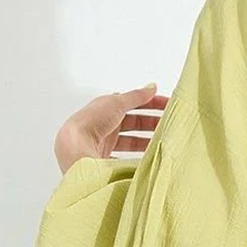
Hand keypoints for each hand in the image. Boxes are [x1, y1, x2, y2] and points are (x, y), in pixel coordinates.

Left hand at [53, 83, 169, 172]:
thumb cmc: (91, 123)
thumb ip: (136, 96)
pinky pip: (125, 157)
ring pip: (131, 140)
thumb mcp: (116, 103)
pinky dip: (136, 156)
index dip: (151, 104)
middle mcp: (105, 124)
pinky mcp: (105, 159)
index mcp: (107, 107)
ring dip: (146, 140)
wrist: (74, 149)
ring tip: (164, 142)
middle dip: (152, 123)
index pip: (134, 103)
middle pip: (134, 123)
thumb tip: (151, 86)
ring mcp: (105, 142)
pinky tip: (147, 158)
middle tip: (171, 125)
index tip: (169, 106)